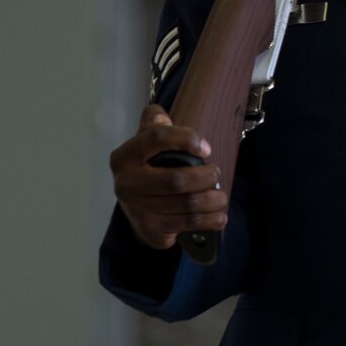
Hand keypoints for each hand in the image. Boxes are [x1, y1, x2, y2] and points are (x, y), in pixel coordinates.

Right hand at [109, 105, 225, 249]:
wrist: (137, 212)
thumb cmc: (148, 170)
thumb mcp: (146, 144)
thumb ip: (154, 124)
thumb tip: (161, 116)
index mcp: (124, 157)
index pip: (156, 137)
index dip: (185, 138)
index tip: (206, 148)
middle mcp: (126, 184)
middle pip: (177, 180)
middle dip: (206, 177)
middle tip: (216, 174)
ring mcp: (138, 210)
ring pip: (188, 204)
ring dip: (214, 200)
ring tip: (221, 196)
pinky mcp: (151, 229)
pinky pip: (190, 224)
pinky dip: (212, 219)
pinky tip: (219, 216)